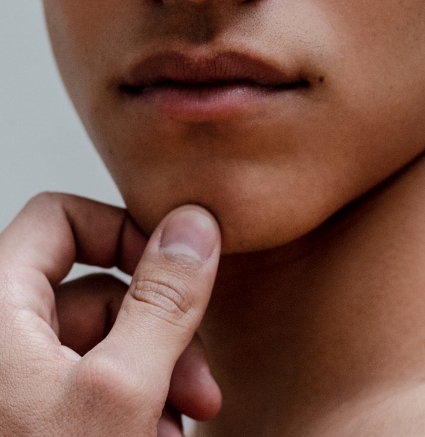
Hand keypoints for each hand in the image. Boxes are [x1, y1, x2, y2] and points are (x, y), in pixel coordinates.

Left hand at [0, 193, 221, 435]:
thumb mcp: (121, 392)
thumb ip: (163, 301)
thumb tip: (194, 225)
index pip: (59, 216)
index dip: (124, 232)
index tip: (178, 270)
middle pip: (94, 290)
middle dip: (160, 334)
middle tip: (198, 384)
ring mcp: (10, 382)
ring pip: (99, 345)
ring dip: (155, 379)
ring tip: (181, 424)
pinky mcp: (25, 417)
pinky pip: (84, 387)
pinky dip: (128, 407)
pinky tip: (156, 436)